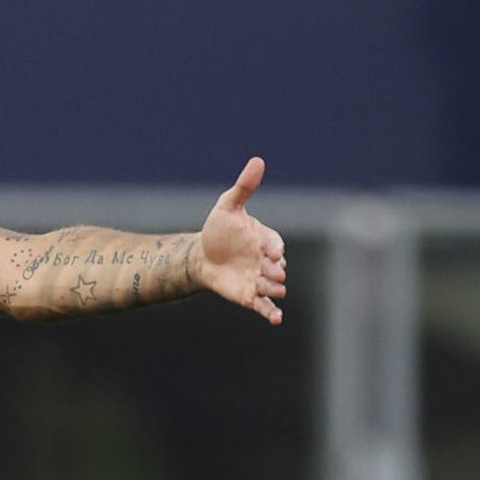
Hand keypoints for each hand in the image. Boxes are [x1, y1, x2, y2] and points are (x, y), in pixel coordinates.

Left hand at [197, 157, 286, 323]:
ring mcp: (260, 279)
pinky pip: (264, 305)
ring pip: (272, 286)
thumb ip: (244, 187)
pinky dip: (272, 312)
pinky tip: (277, 319)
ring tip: (278, 291)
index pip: (274, 243)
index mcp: (265, 239)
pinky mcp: (250, 295)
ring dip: (276, 289)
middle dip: (276, 270)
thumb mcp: (228, 206)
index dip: (274, 247)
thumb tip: (258, 160)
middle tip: (276, 273)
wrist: (201, 256)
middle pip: (275, 266)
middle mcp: (266, 261)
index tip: (273, 251)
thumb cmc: (218, 229)